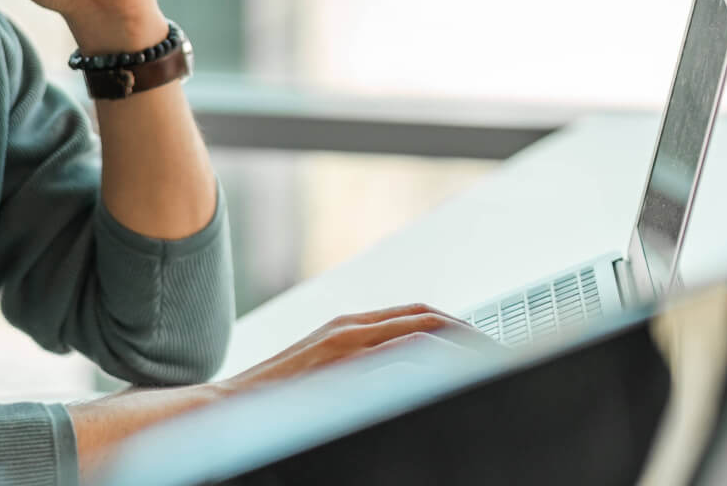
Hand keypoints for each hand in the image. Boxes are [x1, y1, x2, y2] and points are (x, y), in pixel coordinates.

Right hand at [220, 303, 496, 394]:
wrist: (225, 410)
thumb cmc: (273, 405)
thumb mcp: (323, 381)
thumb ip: (358, 374)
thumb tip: (399, 382)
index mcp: (349, 329)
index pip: (416, 316)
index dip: (454, 328)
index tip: (483, 347)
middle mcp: (350, 327)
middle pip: (426, 317)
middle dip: (468, 332)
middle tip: (501, 353)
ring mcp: (345, 341)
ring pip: (420, 328)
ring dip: (459, 343)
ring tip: (490, 362)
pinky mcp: (339, 360)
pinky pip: (398, 350)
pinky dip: (431, 355)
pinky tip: (454, 373)